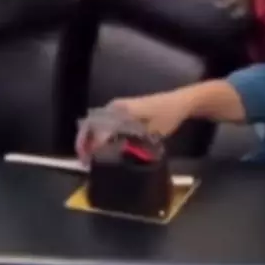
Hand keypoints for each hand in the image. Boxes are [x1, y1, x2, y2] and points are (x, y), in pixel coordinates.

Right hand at [75, 91, 192, 161]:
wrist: (180, 102)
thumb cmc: (167, 116)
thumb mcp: (151, 133)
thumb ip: (132, 144)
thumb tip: (113, 155)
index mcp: (121, 111)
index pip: (99, 130)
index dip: (91, 147)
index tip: (89, 162)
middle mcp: (114, 107)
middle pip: (90, 124)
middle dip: (84, 143)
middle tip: (84, 161)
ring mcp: (116, 107)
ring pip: (94, 123)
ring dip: (89, 139)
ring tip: (88, 156)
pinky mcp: (120, 110)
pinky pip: (102, 122)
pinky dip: (97, 134)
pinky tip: (99, 146)